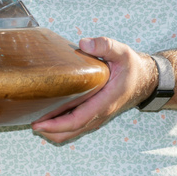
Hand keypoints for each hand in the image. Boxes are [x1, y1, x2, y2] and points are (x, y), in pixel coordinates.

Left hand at [31, 36, 156, 143]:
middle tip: (30, 122)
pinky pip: (77, 126)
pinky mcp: (96, 115)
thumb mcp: (122, 52)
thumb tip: (84, 43)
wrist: (146, 80)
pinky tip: (51, 117)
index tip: (38, 123)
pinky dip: (62, 127)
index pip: (77, 120)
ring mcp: (98, 117)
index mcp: (104, 101)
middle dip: (49, 132)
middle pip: (71, 132)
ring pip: (73, 132)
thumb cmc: (133, 68)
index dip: (56, 124)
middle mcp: (100, 113)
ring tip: (36, 120)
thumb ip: (104, 45)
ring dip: (54, 131)